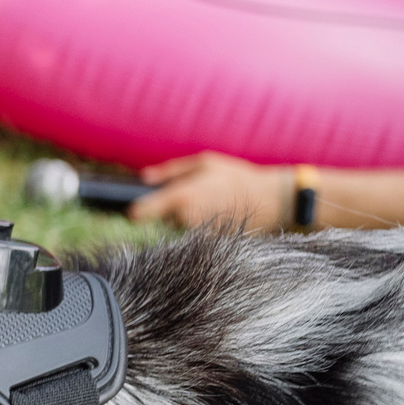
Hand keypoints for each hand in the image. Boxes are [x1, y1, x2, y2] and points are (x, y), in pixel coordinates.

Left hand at [130, 152, 288, 230]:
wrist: (270, 199)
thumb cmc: (235, 176)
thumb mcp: (204, 163)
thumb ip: (170, 171)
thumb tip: (144, 178)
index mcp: (180, 196)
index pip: (143, 212)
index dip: (137, 212)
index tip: (133, 212)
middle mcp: (186, 217)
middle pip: (163, 219)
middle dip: (171, 210)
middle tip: (195, 197)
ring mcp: (198, 232)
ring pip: (180, 228)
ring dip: (186, 219)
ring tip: (210, 204)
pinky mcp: (210, 241)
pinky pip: (196, 235)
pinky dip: (202, 226)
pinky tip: (218, 214)